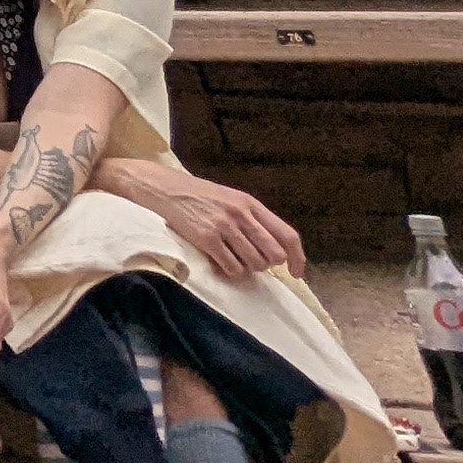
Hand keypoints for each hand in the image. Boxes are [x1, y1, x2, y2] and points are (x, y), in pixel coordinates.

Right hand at [118, 159, 300, 279]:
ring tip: (234, 259)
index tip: (297, 273)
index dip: (298, 258)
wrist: (164, 188)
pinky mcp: (207, 239)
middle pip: (273, 254)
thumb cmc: (199, 196)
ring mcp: (224, 226)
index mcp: (251, 204)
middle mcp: (241, 214)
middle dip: (267, 264)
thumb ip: (254, 220)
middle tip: (253, 261)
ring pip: (255, 264)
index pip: (287, 235)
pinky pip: (233, 268)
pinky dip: (231, 271)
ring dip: (248, 268)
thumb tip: (276, 252)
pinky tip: (221, 262)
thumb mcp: (231, 200)